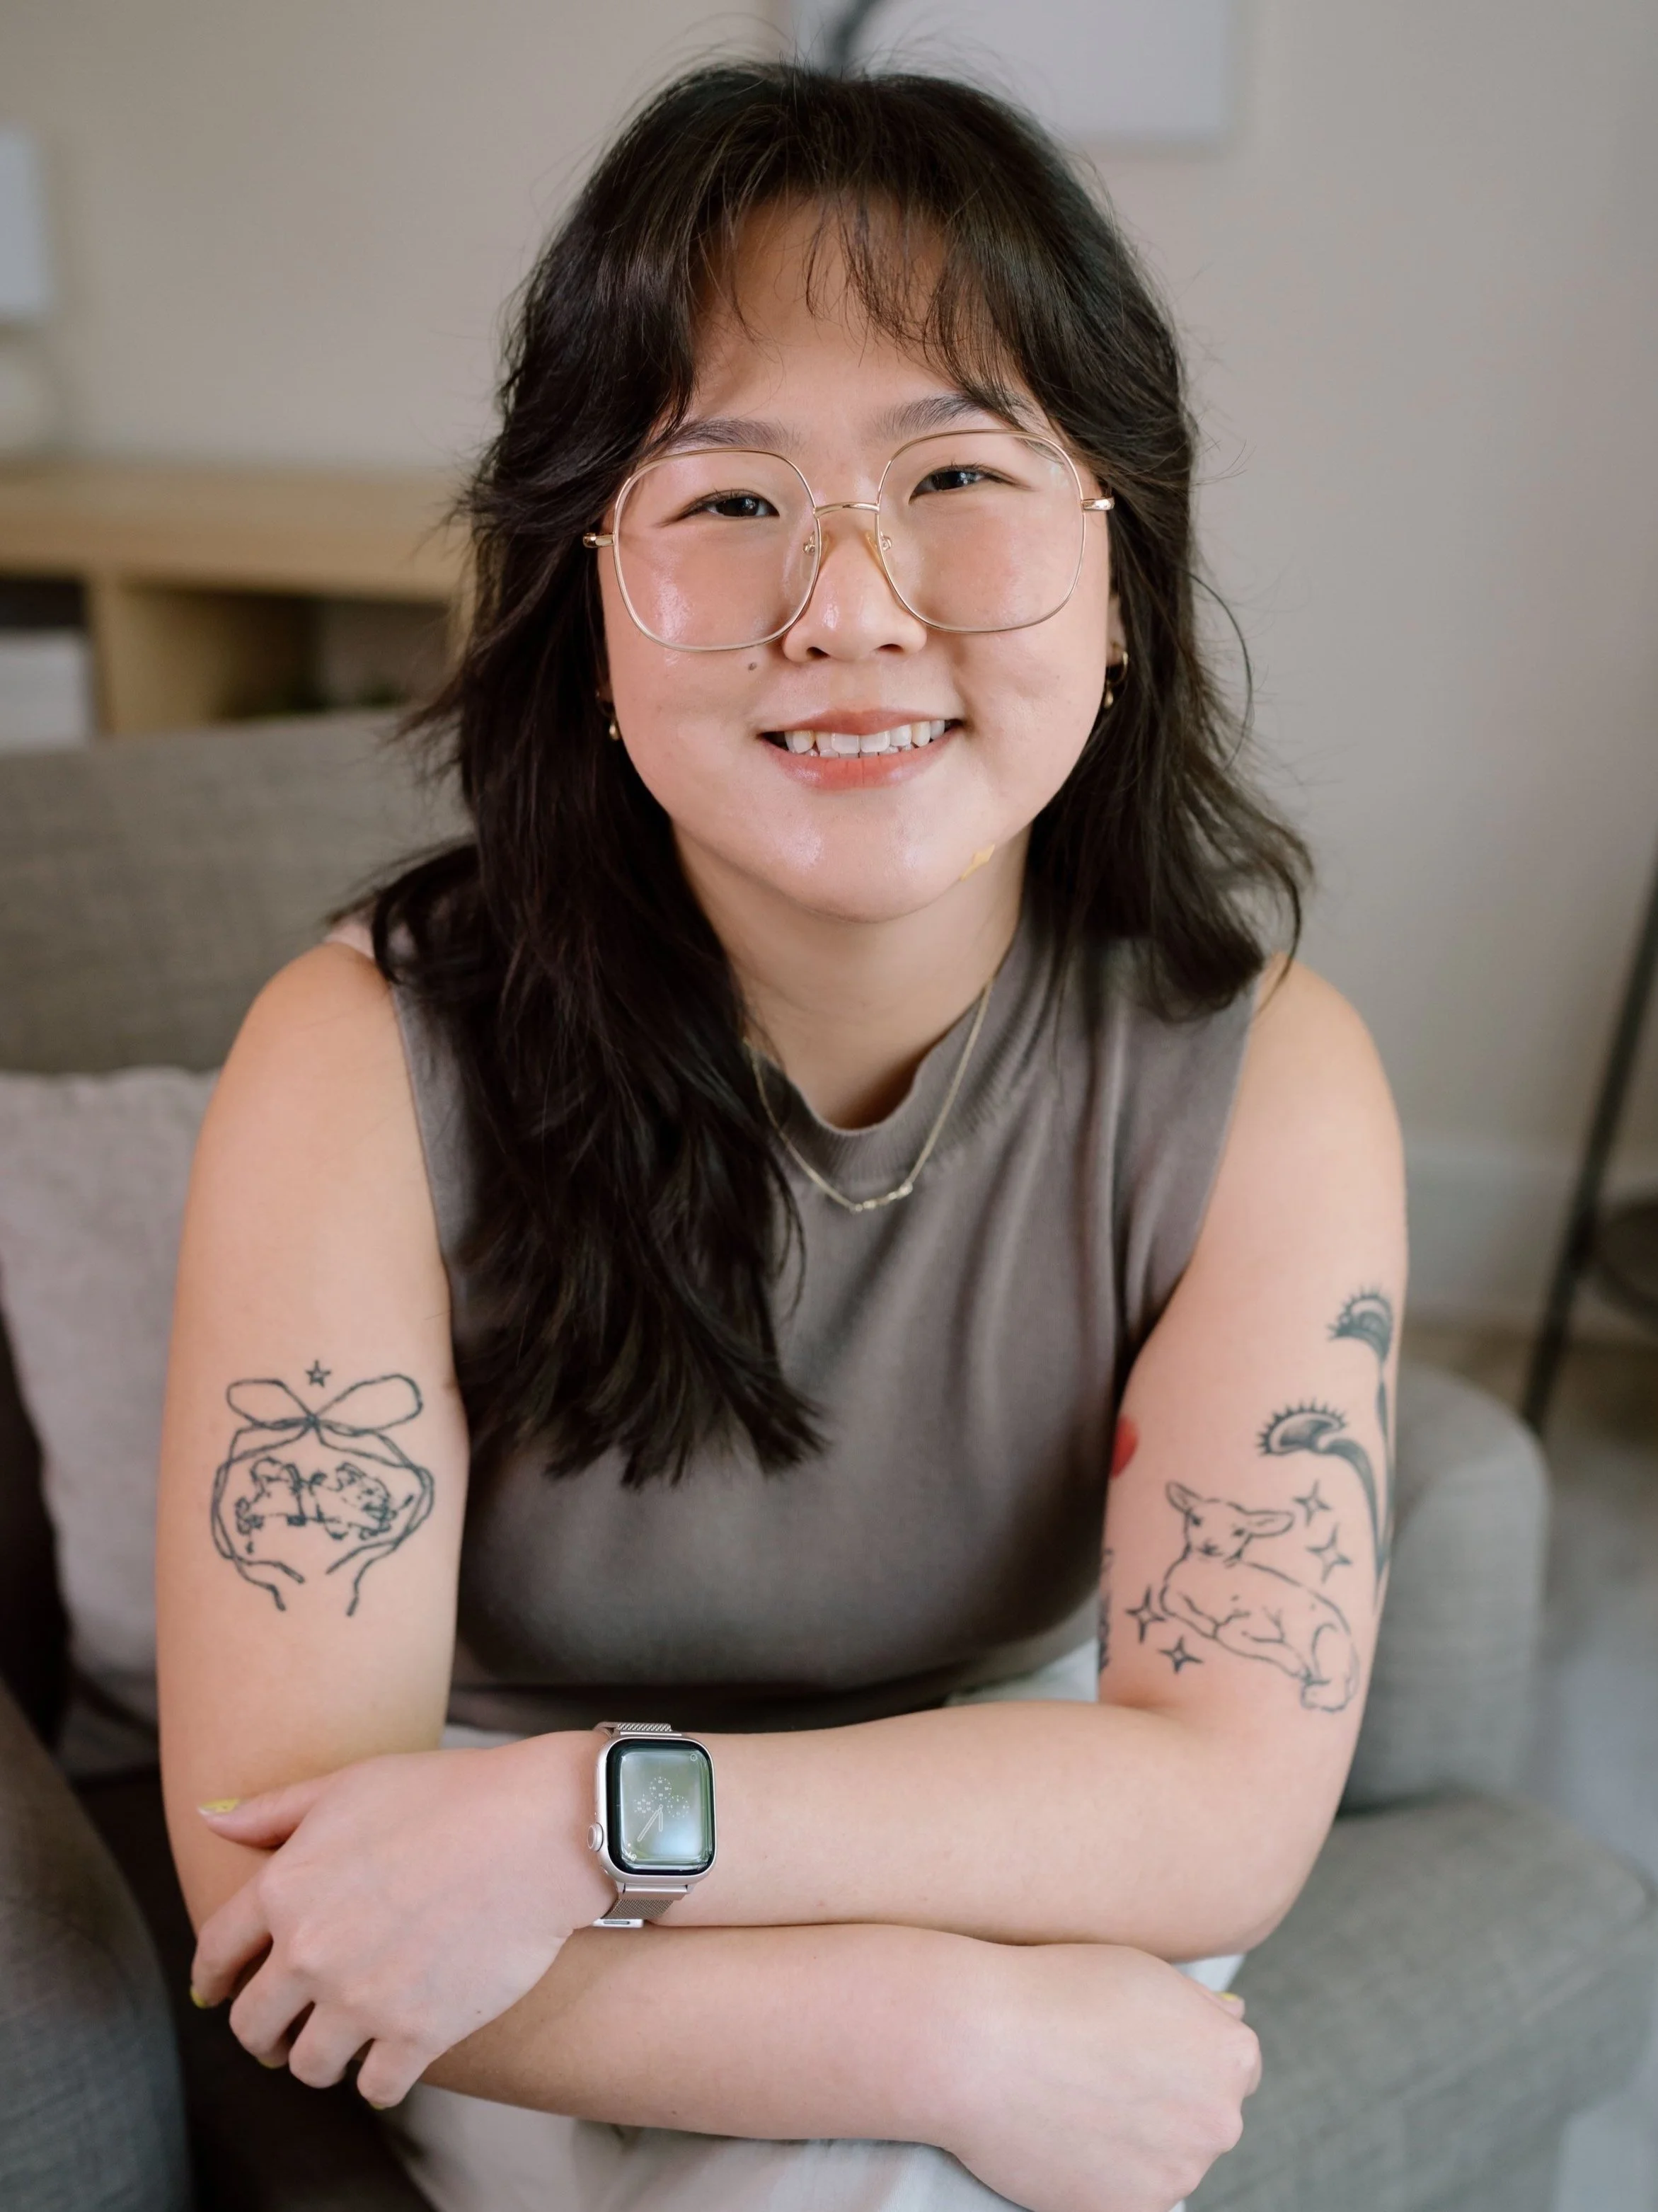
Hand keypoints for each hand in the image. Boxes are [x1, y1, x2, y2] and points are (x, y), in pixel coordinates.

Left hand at [190, 1736, 611, 2105]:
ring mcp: (362, 1999)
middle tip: (287, 2026)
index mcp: (286, 1887)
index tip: (220, 1991)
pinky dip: (381, 2077)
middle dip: (264, 2029)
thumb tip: (208, 1818)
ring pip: (309, 2066)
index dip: (213, 1977)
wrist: (540, 1829)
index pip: (215, 1953)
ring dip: (320, 2056)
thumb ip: (273, 1809)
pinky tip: (395, 2052)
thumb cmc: (449, 1792)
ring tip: (343, 2039)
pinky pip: (376, 2089)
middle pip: (253, 2025)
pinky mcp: (417, 2035)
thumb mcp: (351, 1785)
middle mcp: (310, 1950)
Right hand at [935, 1943, 1259, 2211]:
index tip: (1136, 2050)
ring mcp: (1178, 2175)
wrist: (979, 2043)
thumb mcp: (1143, 1970)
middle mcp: (1219, 2121)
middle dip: (1164, 2102)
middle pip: (1203, 2118)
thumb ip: (1198, 2005)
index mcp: (1230, 2055)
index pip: (1232, 2068)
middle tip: (1097, 2074)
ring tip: (1073, 2101)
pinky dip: (1102, 2177)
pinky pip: (1129, 2196)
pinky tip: (1065, 2137)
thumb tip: (1232, 2016)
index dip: (1181, 2055)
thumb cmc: (1056, 1990)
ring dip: (1134, 2143)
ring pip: (1165, 2161)